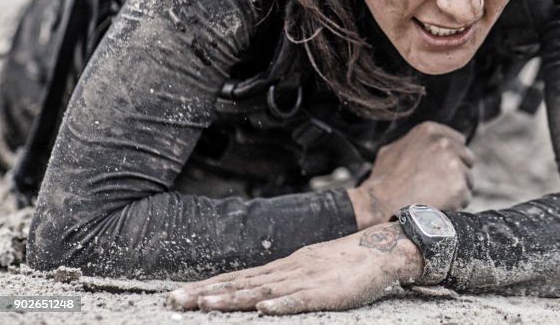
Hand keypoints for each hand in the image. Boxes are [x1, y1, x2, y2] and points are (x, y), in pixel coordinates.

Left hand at [165, 222, 423, 314]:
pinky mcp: (328, 292)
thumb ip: (285, 280)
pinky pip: (302, 300)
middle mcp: (290, 270)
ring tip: (206, 304)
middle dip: (207, 292)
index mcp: (285, 267)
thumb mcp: (310, 267)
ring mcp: (308, 280)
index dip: (209, 286)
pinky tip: (263, 310)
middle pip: (242, 283)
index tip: (178, 295)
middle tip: (174, 301)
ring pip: (264, 290)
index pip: (239, 277)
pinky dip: (282, 305)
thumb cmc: (348, 263)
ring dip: (233, 298)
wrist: (385, 250)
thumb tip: (256, 293)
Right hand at [349, 121, 473, 228]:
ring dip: (456, 190)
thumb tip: (425, 146)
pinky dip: (456, 205)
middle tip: (440, 187)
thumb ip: (413, 144)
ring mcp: (454, 164)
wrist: (380, 204)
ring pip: (467, 180)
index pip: (458, 141)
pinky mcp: (459, 186)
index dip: (452, 157)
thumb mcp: (393, 150)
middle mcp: (445, 143)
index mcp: (430, 131)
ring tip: (435, 199)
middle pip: (467, 159)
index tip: (444, 170)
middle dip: (457, 172)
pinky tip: (438, 207)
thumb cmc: (383, 181)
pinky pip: (465, 198)